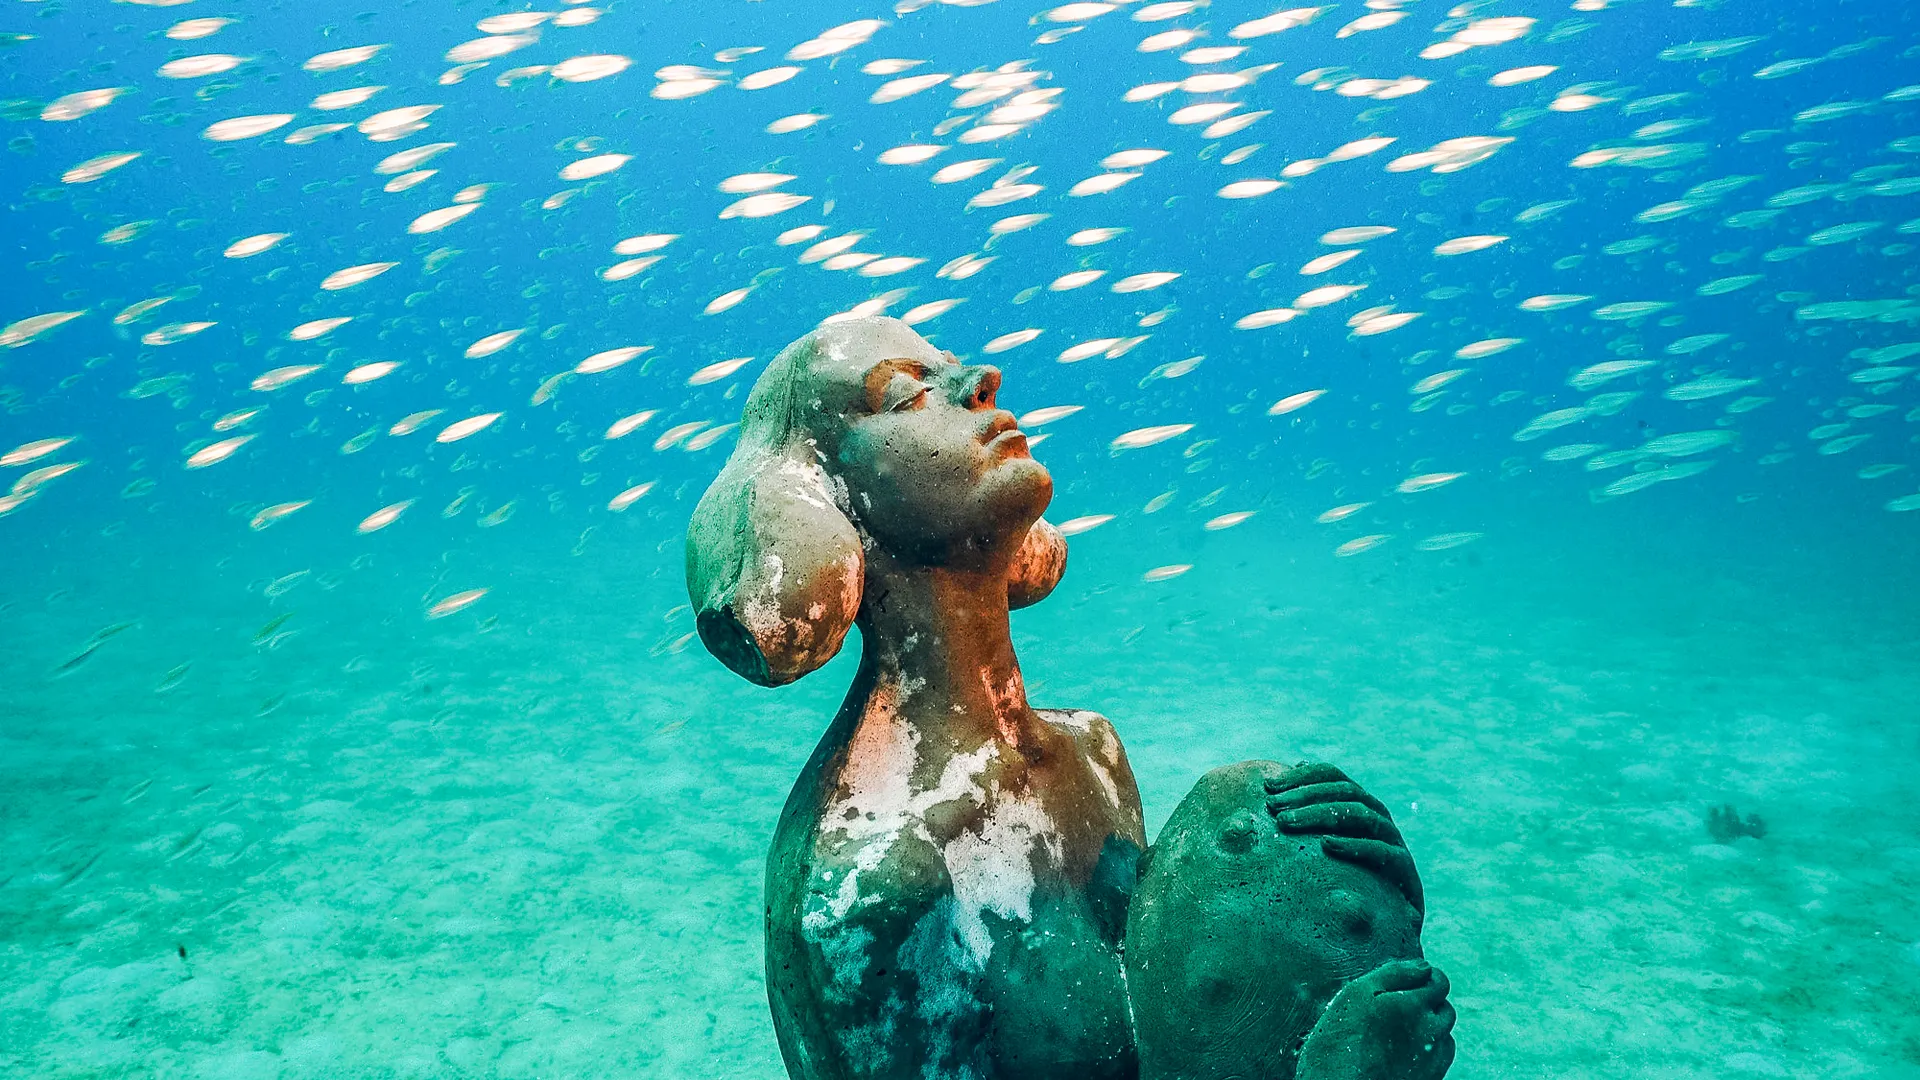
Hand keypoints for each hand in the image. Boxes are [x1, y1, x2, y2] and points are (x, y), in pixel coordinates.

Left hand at [1262, 762, 1422, 914]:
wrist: (1389, 927)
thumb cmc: (1344, 883)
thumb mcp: (1320, 851)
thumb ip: (1301, 822)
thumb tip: (1271, 789)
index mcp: (1359, 805)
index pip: (1333, 776)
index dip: (1302, 776)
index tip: (1268, 786)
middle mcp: (1378, 817)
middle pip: (1345, 791)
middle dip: (1305, 795)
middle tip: (1272, 806)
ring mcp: (1393, 842)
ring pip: (1362, 815)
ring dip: (1321, 815)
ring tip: (1287, 823)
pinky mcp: (1404, 871)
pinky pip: (1382, 852)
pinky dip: (1354, 845)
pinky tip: (1326, 845)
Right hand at [1295, 959, 1456, 1079]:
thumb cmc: (1340, 1041)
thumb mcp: (1357, 994)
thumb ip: (1394, 973)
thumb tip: (1424, 966)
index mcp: (1412, 1005)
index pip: (1439, 981)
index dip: (1425, 978)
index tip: (1408, 983)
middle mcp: (1430, 1031)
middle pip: (1445, 1007)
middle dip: (1429, 1003)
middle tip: (1399, 1008)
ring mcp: (1432, 1059)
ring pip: (1444, 1033)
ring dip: (1430, 1027)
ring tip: (1400, 1032)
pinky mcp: (1430, 1078)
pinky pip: (1442, 1057)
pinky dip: (1430, 1050)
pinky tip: (1405, 1052)